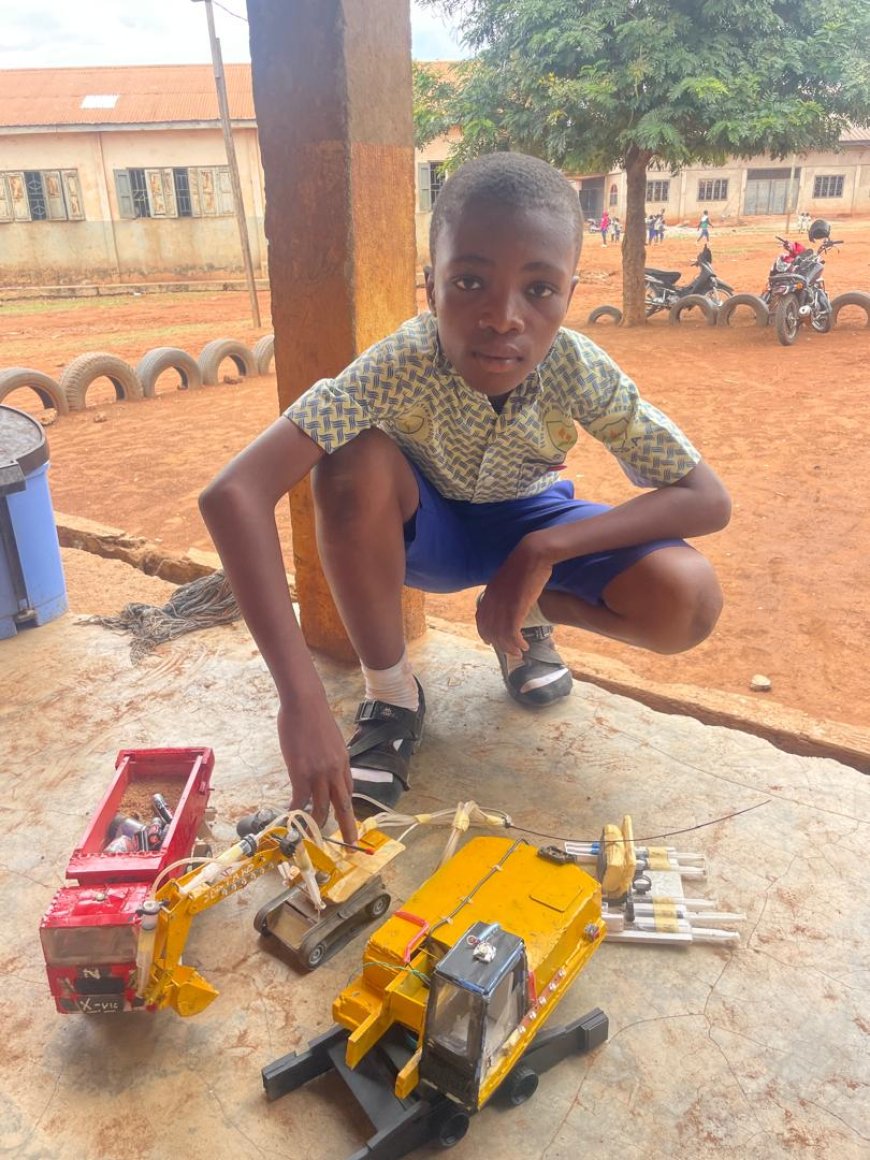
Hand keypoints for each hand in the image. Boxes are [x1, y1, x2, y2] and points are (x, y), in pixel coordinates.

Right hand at [278, 700, 357, 843]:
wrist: (306, 703)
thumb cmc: (313, 716)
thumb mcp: (329, 739)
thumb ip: (327, 755)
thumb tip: (320, 762)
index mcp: (343, 761)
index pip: (348, 788)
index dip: (347, 805)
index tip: (349, 818)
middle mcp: (335, 770)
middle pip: (344, 804)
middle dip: (348, 826)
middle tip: (351, 842)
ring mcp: (319, 773)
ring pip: (322, 807)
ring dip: (318, 824)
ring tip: (314, 837)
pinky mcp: (301, 773)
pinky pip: (300, 800)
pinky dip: (296, 812)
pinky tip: (291, 819)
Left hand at [475, 539, 552, 659]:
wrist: (532, 554)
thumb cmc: (525, 563)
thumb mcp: (509, 578)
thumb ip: (505, 589)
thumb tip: (509, 597)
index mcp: (489, 593)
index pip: (480, 618)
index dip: (484, 632)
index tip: (489, 641)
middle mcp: (492, 601)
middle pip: (489, 630)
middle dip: (499, 644)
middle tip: (510, 652)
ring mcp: (502, 605)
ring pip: (501, 635)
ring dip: (509, 647)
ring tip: (519, 652)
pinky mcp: (515, 608)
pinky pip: (512, 633)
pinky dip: (517, 643)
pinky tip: (524, 646)